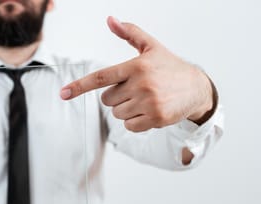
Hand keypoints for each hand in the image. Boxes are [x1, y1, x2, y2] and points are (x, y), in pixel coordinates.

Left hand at [60, 16, 213, 131]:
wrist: (197, 89)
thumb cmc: (169, 67)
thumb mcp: (152, 47)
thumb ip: (130, 34)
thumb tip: (110, 20)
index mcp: (136, 66)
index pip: (101, 78)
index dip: (80, 86)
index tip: (63, 94)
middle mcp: (142, 84)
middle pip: (107, 100)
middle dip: (116, 97)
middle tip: (136, 90)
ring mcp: (149, 103)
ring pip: (117, 114)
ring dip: (126, 110)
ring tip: (145, 100)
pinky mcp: (156, 118)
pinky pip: (129, 126)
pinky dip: (135, 122)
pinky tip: (149, 111)